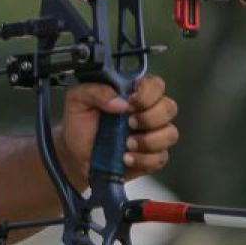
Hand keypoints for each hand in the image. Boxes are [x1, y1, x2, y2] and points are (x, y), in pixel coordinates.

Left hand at [56, 74, 178, 189]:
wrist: (74, 156)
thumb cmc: (79, 125)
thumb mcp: (77, 100)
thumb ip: (95, 91)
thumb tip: (120, 102)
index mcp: (133, 94)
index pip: (156, 85)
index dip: (148, 93)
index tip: (130, 101)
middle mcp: (147, 112)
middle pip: (169, 108)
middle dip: (150, 117)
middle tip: (129, 123)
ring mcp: (152, 135)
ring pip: (170, 133)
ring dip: (149, 140)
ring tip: (126, 144)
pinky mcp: (151, 157)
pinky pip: (161, 157)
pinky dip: (144, 159)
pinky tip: (126, 159)